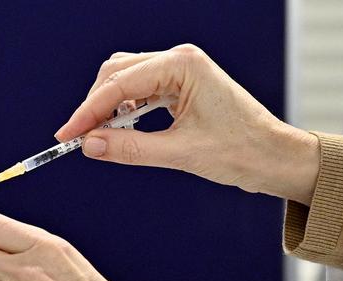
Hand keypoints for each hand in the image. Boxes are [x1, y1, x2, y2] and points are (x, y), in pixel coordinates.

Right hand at [55, 45, 318, 204]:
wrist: (275, 158)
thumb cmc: (241, 151)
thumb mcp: (181, 153)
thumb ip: (130, 148)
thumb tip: (89, 145)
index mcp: (183, 65)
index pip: (120, 84)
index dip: (88, 111)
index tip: (66, 136)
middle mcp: (179, 60)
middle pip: (117, 74)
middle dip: (94, 106)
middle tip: (78, 139)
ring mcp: (180, 71)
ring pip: (125, 81)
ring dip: (107, 107)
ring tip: (96, 137)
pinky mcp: (180, 86)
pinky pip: (140, 92)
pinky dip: (123, 110)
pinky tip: (118, 129)